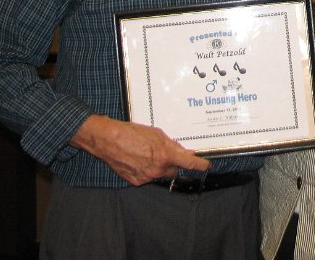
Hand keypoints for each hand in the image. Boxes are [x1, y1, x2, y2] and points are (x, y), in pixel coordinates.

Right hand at [71, 115, 210, 185]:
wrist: (108, 140)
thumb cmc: (131, 132)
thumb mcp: (156, 134)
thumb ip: (172, 145)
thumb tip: (184, 152)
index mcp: (164, 155)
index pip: (188, 163)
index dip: (200, 165)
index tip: (206, 165)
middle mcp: (157, 169)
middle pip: (174, 170)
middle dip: (173, 163)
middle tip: (164, 152)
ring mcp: (146, 177)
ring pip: (160, 173)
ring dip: (159, 166)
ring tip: (146, 153)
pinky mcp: (136, 181)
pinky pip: (148, 177)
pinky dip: (147, 170)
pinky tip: (138, 159)